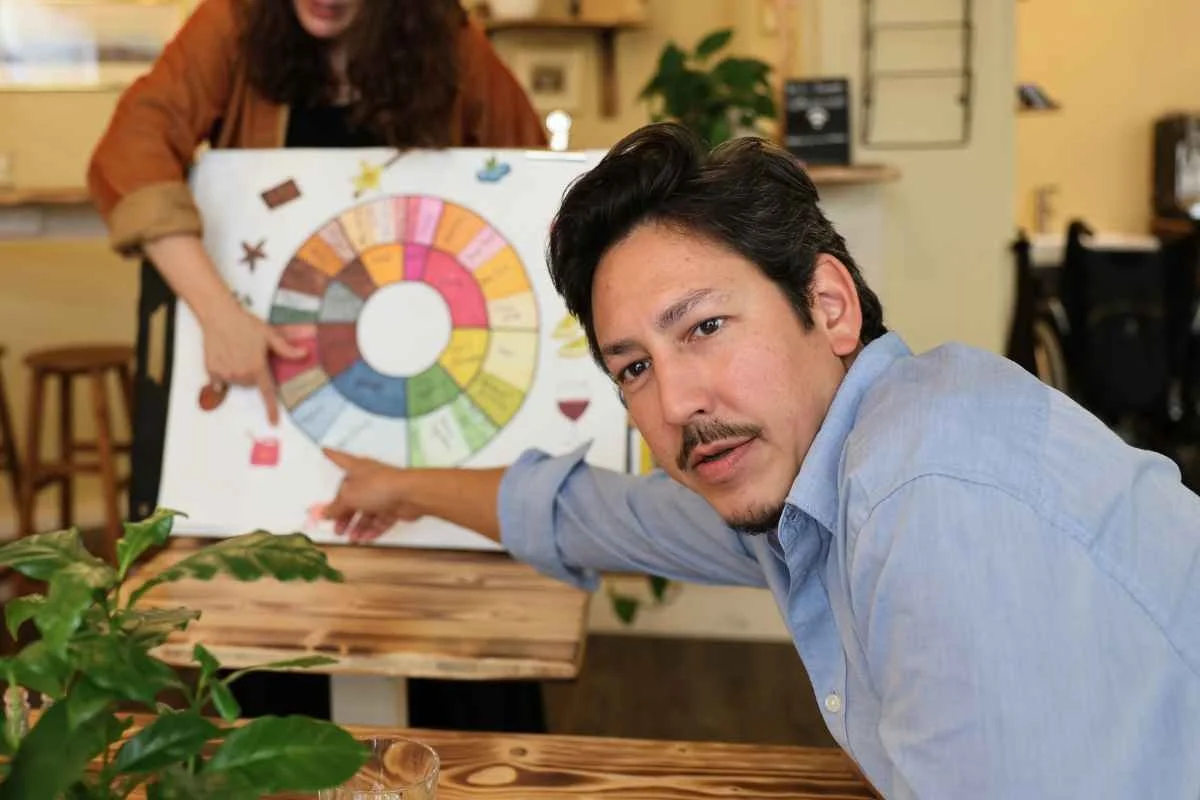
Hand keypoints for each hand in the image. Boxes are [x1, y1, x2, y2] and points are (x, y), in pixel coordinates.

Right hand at [201, 303, 304, 424]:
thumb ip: (286, 349)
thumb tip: (305, 354)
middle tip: (248, 353)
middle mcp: (242, 375)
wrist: (219, 316)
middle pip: (251, 383)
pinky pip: (219, 379)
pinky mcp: (211, 371)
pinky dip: (222, 372)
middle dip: (253, 371)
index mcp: (258, 368)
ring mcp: (225, 374)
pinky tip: (223, 356)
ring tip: (235, 351)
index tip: (274, 422)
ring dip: (238, 371)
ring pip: (237, 381)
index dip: (272, 409)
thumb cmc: (246, 324)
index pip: (267, 394)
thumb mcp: (270, 335)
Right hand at [322, 448, 423, 542]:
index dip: (331, 455)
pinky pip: (381, 519)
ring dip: (358, 525)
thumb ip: (334, 507)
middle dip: (344, 514)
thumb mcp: (349, 497)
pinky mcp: (394, 506)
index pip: (340, 459)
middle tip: (337, 527)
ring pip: (367, 510)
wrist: (410, 495)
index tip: (324, 450)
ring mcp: (382, 492)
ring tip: (352, 537)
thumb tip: (323, 512)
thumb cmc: (379, 486)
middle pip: (352, 495)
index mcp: (356, 468)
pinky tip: (366, 538)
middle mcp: (369, 478)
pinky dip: (373, 529)